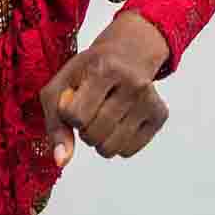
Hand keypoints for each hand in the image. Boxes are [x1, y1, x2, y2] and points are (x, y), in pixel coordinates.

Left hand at [39, 12, 169, 166]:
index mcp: (104, 68)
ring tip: (101, 118)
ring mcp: (149, 99)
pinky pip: (128, 151)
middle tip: (89, 110)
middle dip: (83, 129)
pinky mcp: (160, 114)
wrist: (126, 53)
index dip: (68, 114)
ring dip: (99, 141)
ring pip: (111, 148)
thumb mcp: (62, 84)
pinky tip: (118, 121)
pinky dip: (117, 144)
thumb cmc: (88, 71)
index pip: (74, 116)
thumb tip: (61, 161)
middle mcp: (132, 83)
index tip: (74, 99)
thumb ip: (55, 122)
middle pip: (93, 135)